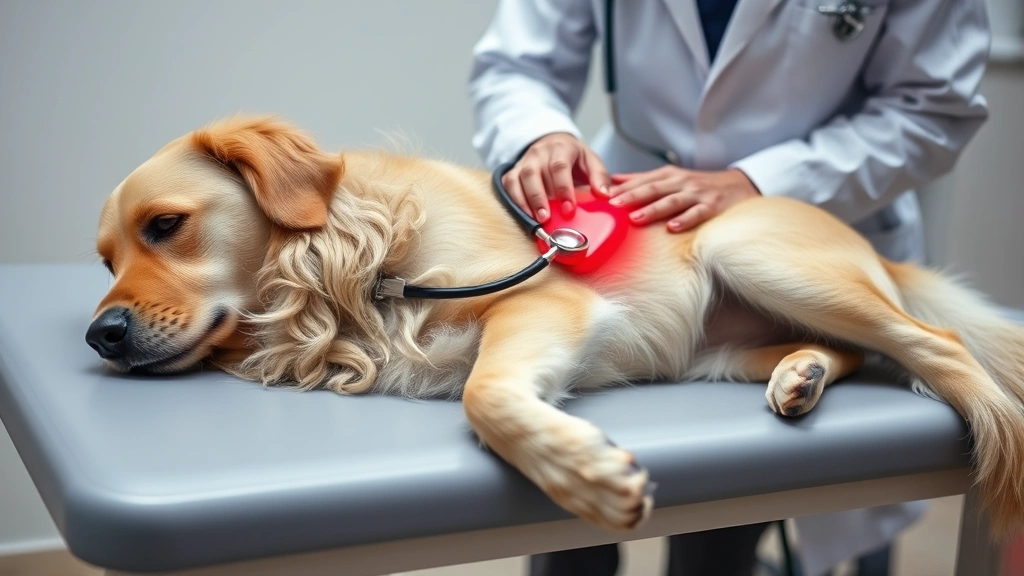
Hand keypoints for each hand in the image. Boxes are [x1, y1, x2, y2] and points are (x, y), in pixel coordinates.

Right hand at [502, 133, 611, 222]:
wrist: (552, 142)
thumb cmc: (573, 156)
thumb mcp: (590, 160)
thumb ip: (599, 177)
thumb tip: (605, 195)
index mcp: (561, 147)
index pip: (559, 167)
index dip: (563, 189)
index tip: (569, 209)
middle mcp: (539, 153)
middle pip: (534, 173)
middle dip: (540, 198)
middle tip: (547, 218)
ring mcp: (524, 161)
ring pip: (518, 179)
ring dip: (526, 201)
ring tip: (536, 220)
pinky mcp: (514, 171)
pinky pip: (509, 184)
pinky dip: (514, 200)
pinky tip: (524, 215)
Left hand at [607, 166, 759, 231]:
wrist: (740, 185)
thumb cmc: (700, 185)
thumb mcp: (671, 178)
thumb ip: (642, 180)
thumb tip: (612, 180)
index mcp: (669, 176)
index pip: (641, 181)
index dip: (622, 188)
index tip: (602, 195)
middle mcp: (681, 182)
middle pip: (653, 188)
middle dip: (632, 196)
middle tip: (612, 205)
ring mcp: (697, 194)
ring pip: (672, 201)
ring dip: (653, 209)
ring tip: (635, 218)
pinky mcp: (712, 206)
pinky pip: (697, 214)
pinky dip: (685, 220)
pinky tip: (672, 228)